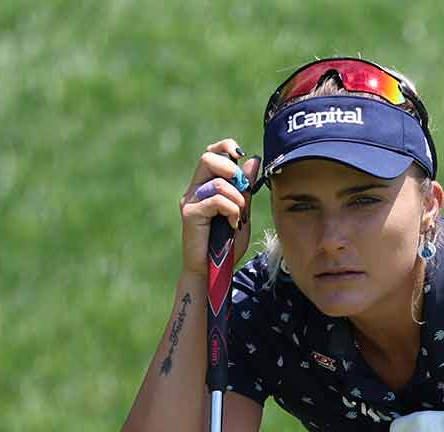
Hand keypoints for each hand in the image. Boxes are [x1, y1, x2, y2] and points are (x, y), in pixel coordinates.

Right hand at [180, 138, 259, 275]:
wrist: (212, 271)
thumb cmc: (226, 245)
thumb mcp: (242, 213)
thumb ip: (246, 189)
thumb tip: (253, 160)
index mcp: (206, 185)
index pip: (212, 153)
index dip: (226, 147)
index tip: (241, 155)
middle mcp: (195, 190)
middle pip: (207, 157)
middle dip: (231, 168)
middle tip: (242, 188)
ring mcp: (190, 201)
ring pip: (217, 182)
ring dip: (237, 198)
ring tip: (239, 217)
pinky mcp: (190, 214)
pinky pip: (217, 201)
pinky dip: (232, 211)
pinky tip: (233, 225)